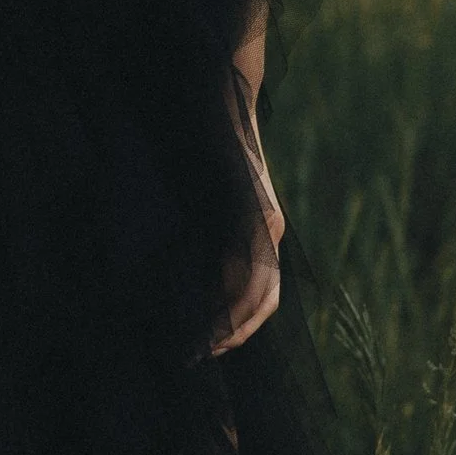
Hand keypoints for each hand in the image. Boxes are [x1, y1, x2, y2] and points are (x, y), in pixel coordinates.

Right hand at [213, 72, 284, 352]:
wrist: (217, 98)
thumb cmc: (202, 145)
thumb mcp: (204, 200)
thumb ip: (205, 233)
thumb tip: (184, 273)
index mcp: (261, 230)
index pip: (259, 294)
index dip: (237, 326)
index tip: (207, 349)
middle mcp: (271, 230)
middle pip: (263, 300)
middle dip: (235, 333)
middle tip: (202, 356)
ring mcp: (266, 220)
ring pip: (258, 289)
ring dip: (232, 323)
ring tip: (203, 345)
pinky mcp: (254, 209)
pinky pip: (248, 263)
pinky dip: (230, 294)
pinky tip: (210, 311)